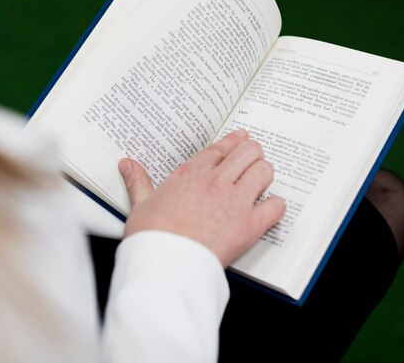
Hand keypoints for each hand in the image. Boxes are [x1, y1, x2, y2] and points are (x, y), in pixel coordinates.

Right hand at [118, 129, 285, 267]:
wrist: (165, 264)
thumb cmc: (152, 237)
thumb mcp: (140, 204)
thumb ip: (138, 181)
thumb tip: (126, 164)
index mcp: (190, 173)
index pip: (220, 148)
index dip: (233, 142)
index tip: (240, 139)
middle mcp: (216, 181)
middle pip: (247, 152)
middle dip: (252, 153)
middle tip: (253, 158)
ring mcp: (235, 201)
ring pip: (263, 171)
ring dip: (265, 173)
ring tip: (262, 179)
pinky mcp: (249, 225)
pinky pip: (276, 206)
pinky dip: (276, 206)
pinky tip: (270, 208)